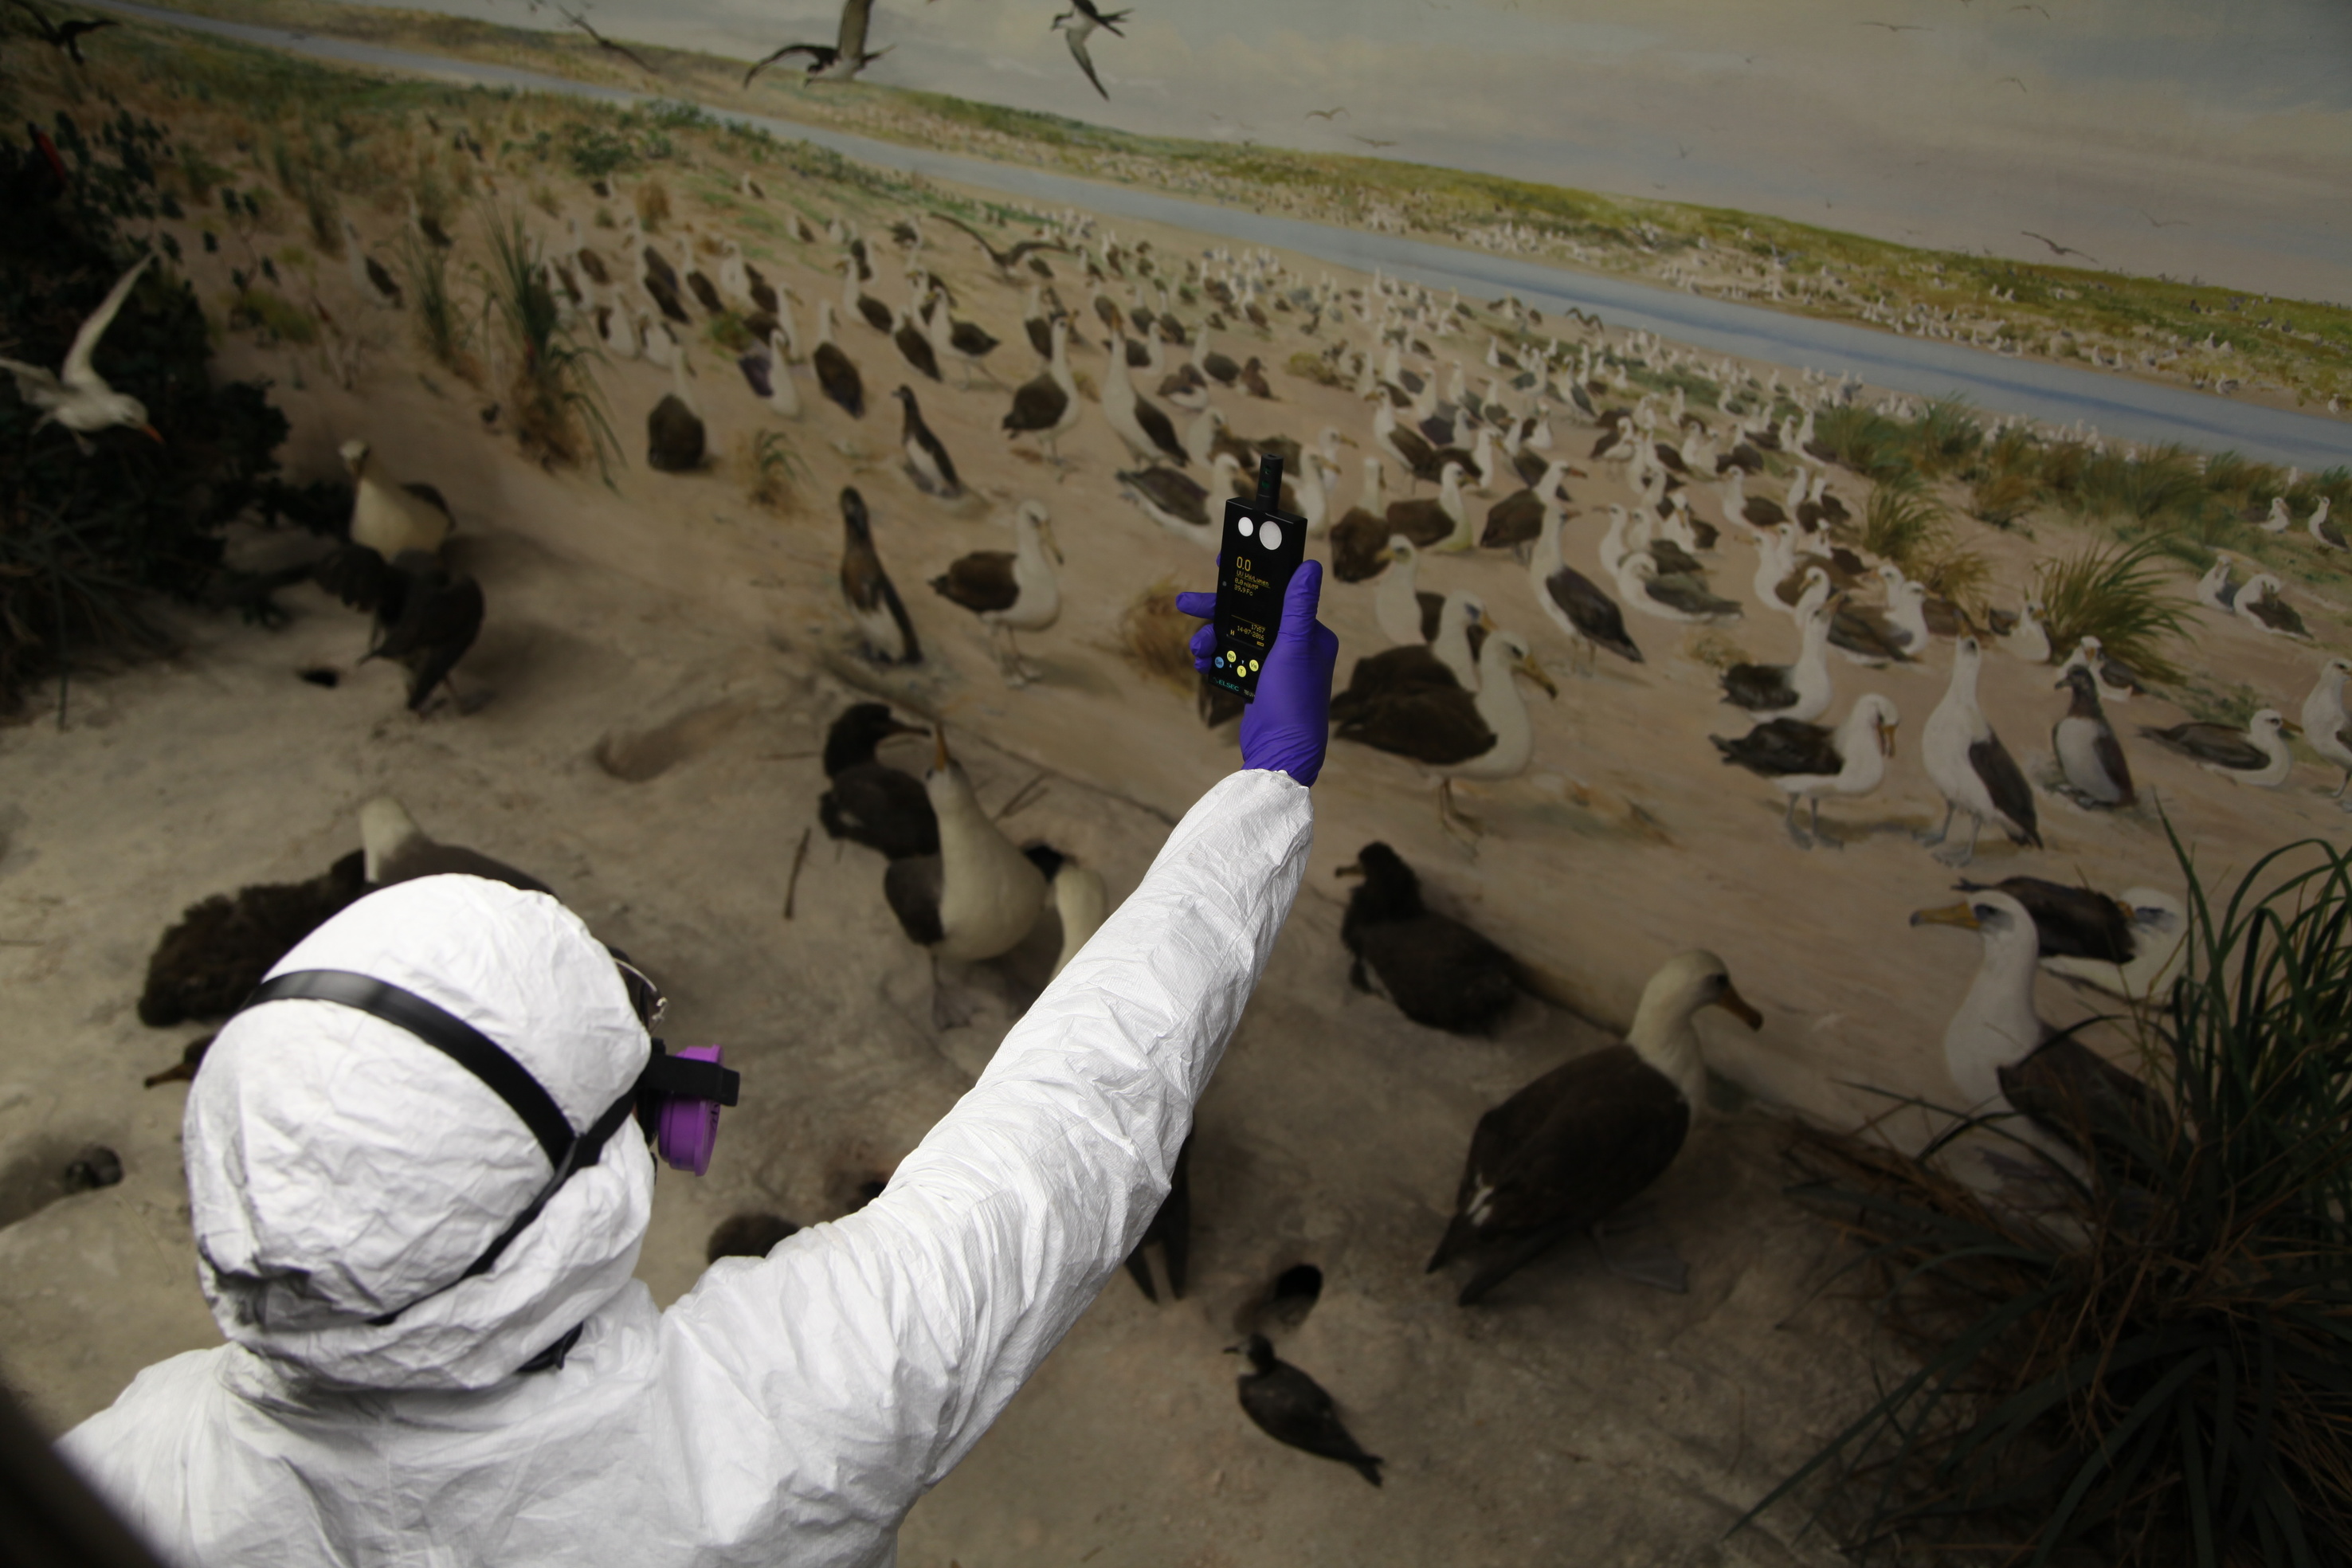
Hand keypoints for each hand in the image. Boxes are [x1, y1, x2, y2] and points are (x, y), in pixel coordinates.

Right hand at [1176, 560, 1339, 785]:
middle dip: (1217, 610)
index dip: (1250, 579)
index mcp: (1310, 633)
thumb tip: (1310, 566)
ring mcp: (1275, 666)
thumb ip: (1299, 607)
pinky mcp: (1259, 683)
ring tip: (1197, 648)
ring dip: (1212, 638)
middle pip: (1250, 615)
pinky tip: (1203, 663)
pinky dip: (1216, 659)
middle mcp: (1295, 646)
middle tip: (1185, 603)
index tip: (1223, 562)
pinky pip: (1232, 660)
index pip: (1277, 594)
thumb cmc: (1293, 702)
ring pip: (1236, 637)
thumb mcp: (1293, 647)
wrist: (1281, 755)